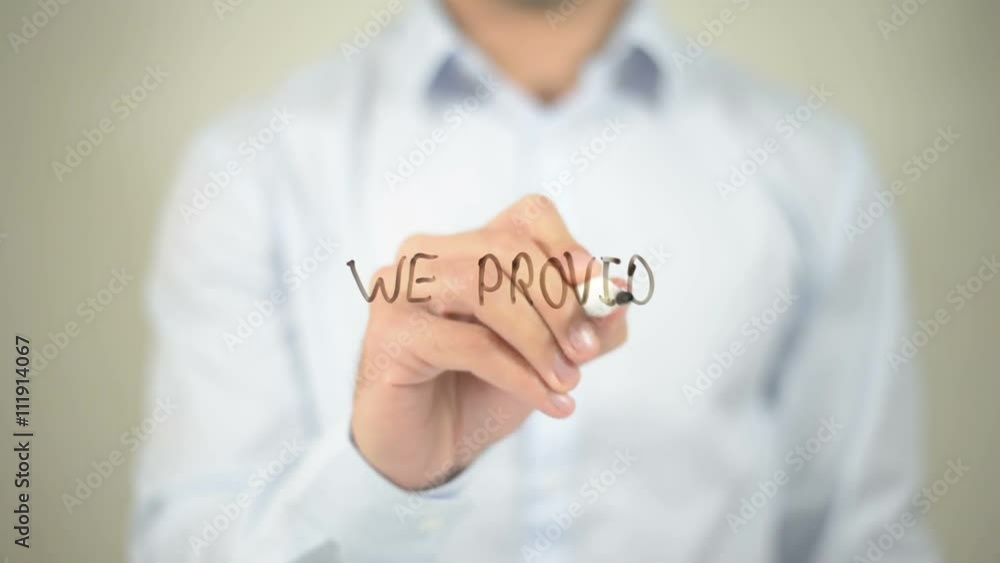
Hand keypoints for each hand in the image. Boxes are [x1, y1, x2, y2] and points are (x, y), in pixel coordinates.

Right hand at [350, 195, 628, 489]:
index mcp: (466, 247)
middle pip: (505, 249)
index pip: (526, 217)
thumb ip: (584, 326)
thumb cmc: (480, 390)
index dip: (566, 246)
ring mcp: (400, 290)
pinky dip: (519, 373)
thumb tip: (619, 296)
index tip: (598, 288)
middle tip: (585, 351)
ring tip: (567, 380)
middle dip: (557, 301)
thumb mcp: (548, 355)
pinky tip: (549, 402)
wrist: (427, 448)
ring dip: (537, 338)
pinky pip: (470, 343)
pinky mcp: (389, 334)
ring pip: (483, 287)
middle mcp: (427, 256)